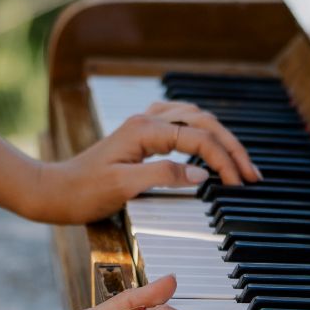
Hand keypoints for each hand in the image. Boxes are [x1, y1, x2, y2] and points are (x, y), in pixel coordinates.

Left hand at [25, 102, 260, 224]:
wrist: (57, 190)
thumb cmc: (85, 191)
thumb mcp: (123, 187)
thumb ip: (163, 176)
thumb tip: (201, 173)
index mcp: (144, 130)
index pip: (198, 138)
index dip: (224, 160)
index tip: (240, 184)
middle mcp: (146, 120)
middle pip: (202, 122)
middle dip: (231, 146)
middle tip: (252, 174)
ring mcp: (144, 124)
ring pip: (194, 118)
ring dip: (220, 137)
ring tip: (240, 163)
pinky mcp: (141, 134)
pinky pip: (181, 122)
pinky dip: (203, 132)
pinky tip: (211, 145)